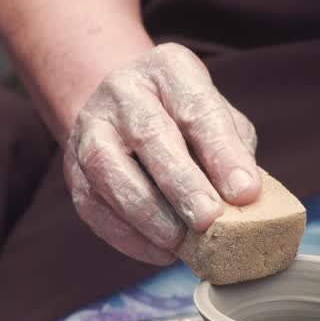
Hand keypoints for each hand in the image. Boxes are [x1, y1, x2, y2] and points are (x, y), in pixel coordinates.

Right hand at [65, 43, 260, 263]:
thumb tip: (245, 201)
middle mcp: (123, 90)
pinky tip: (160, 251)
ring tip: (181, 243)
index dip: (223, 154)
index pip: (198, 109)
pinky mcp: (73, 169)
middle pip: (151, 136)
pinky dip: (129, 235)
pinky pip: (95, 206)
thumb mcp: (218, 118)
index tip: (246, 193)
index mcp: (169, 69)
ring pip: (111, 172)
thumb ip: (233, 151)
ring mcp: (91, 128)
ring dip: (150, 214)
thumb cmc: (185, 119)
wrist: (123, 110)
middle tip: (209, 219)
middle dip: (183, 183)